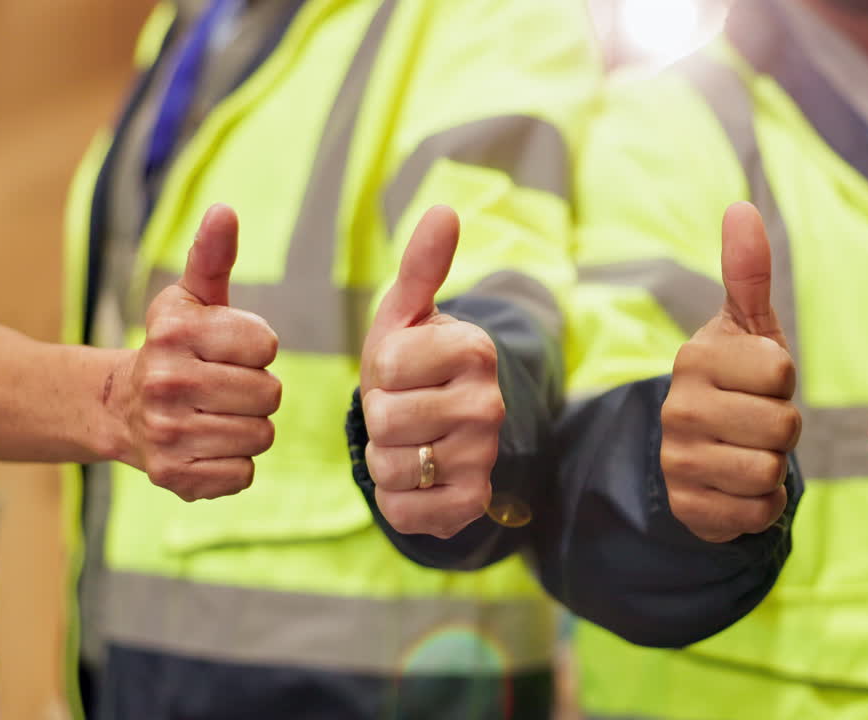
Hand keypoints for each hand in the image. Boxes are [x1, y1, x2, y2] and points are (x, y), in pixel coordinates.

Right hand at [117, 204, 281, 500]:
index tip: (227, 350)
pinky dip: (235, 463)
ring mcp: (167, 434)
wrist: (121, 409)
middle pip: (269, 394)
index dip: (256, 349)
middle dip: (256, 390)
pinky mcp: (175, 477)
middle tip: (222, 387)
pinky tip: (207, 445)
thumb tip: (224, 211)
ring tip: (215, 414)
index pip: (265, 345)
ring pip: (261, 434)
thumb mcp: (193, 298)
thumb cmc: (177, 347)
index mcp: (174, 332)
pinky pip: (245, 473)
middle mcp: (165, 382)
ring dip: (248, 426)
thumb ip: (212, 255)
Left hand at [360, 206, 502, 537]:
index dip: (379, 372)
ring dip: (384, 459)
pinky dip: (396, 499)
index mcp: (473, 349)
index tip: (401, 371)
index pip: (386, 367)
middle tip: (402, 410)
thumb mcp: (407, 316)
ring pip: (390, 468)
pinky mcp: (473, 503)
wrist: (440, 430)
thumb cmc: (412, 366)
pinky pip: (404, 511)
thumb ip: (422, 267)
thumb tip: (443, 209)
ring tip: (409, 442)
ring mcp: (485, 456)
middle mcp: (489, 404)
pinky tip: (417, 478)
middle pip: (386, 420)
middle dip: (378, 419)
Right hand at [661, 202, 798, 542]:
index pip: (780, 372)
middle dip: (783, 429)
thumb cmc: (739, 380)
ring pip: (770, 471)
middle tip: (757, 421)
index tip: (761, 382)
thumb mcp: (749, 327)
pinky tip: (741, 484)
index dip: (784, 381)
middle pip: (781, 426)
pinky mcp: (688, 507)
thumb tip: (741, 206)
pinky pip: (757, 511)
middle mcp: (676, 409)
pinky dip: (762, 503)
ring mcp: (677, 461)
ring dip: (774, 466)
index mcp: (694, 358)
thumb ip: (747, 271)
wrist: (704, 452)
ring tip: (750, 451)